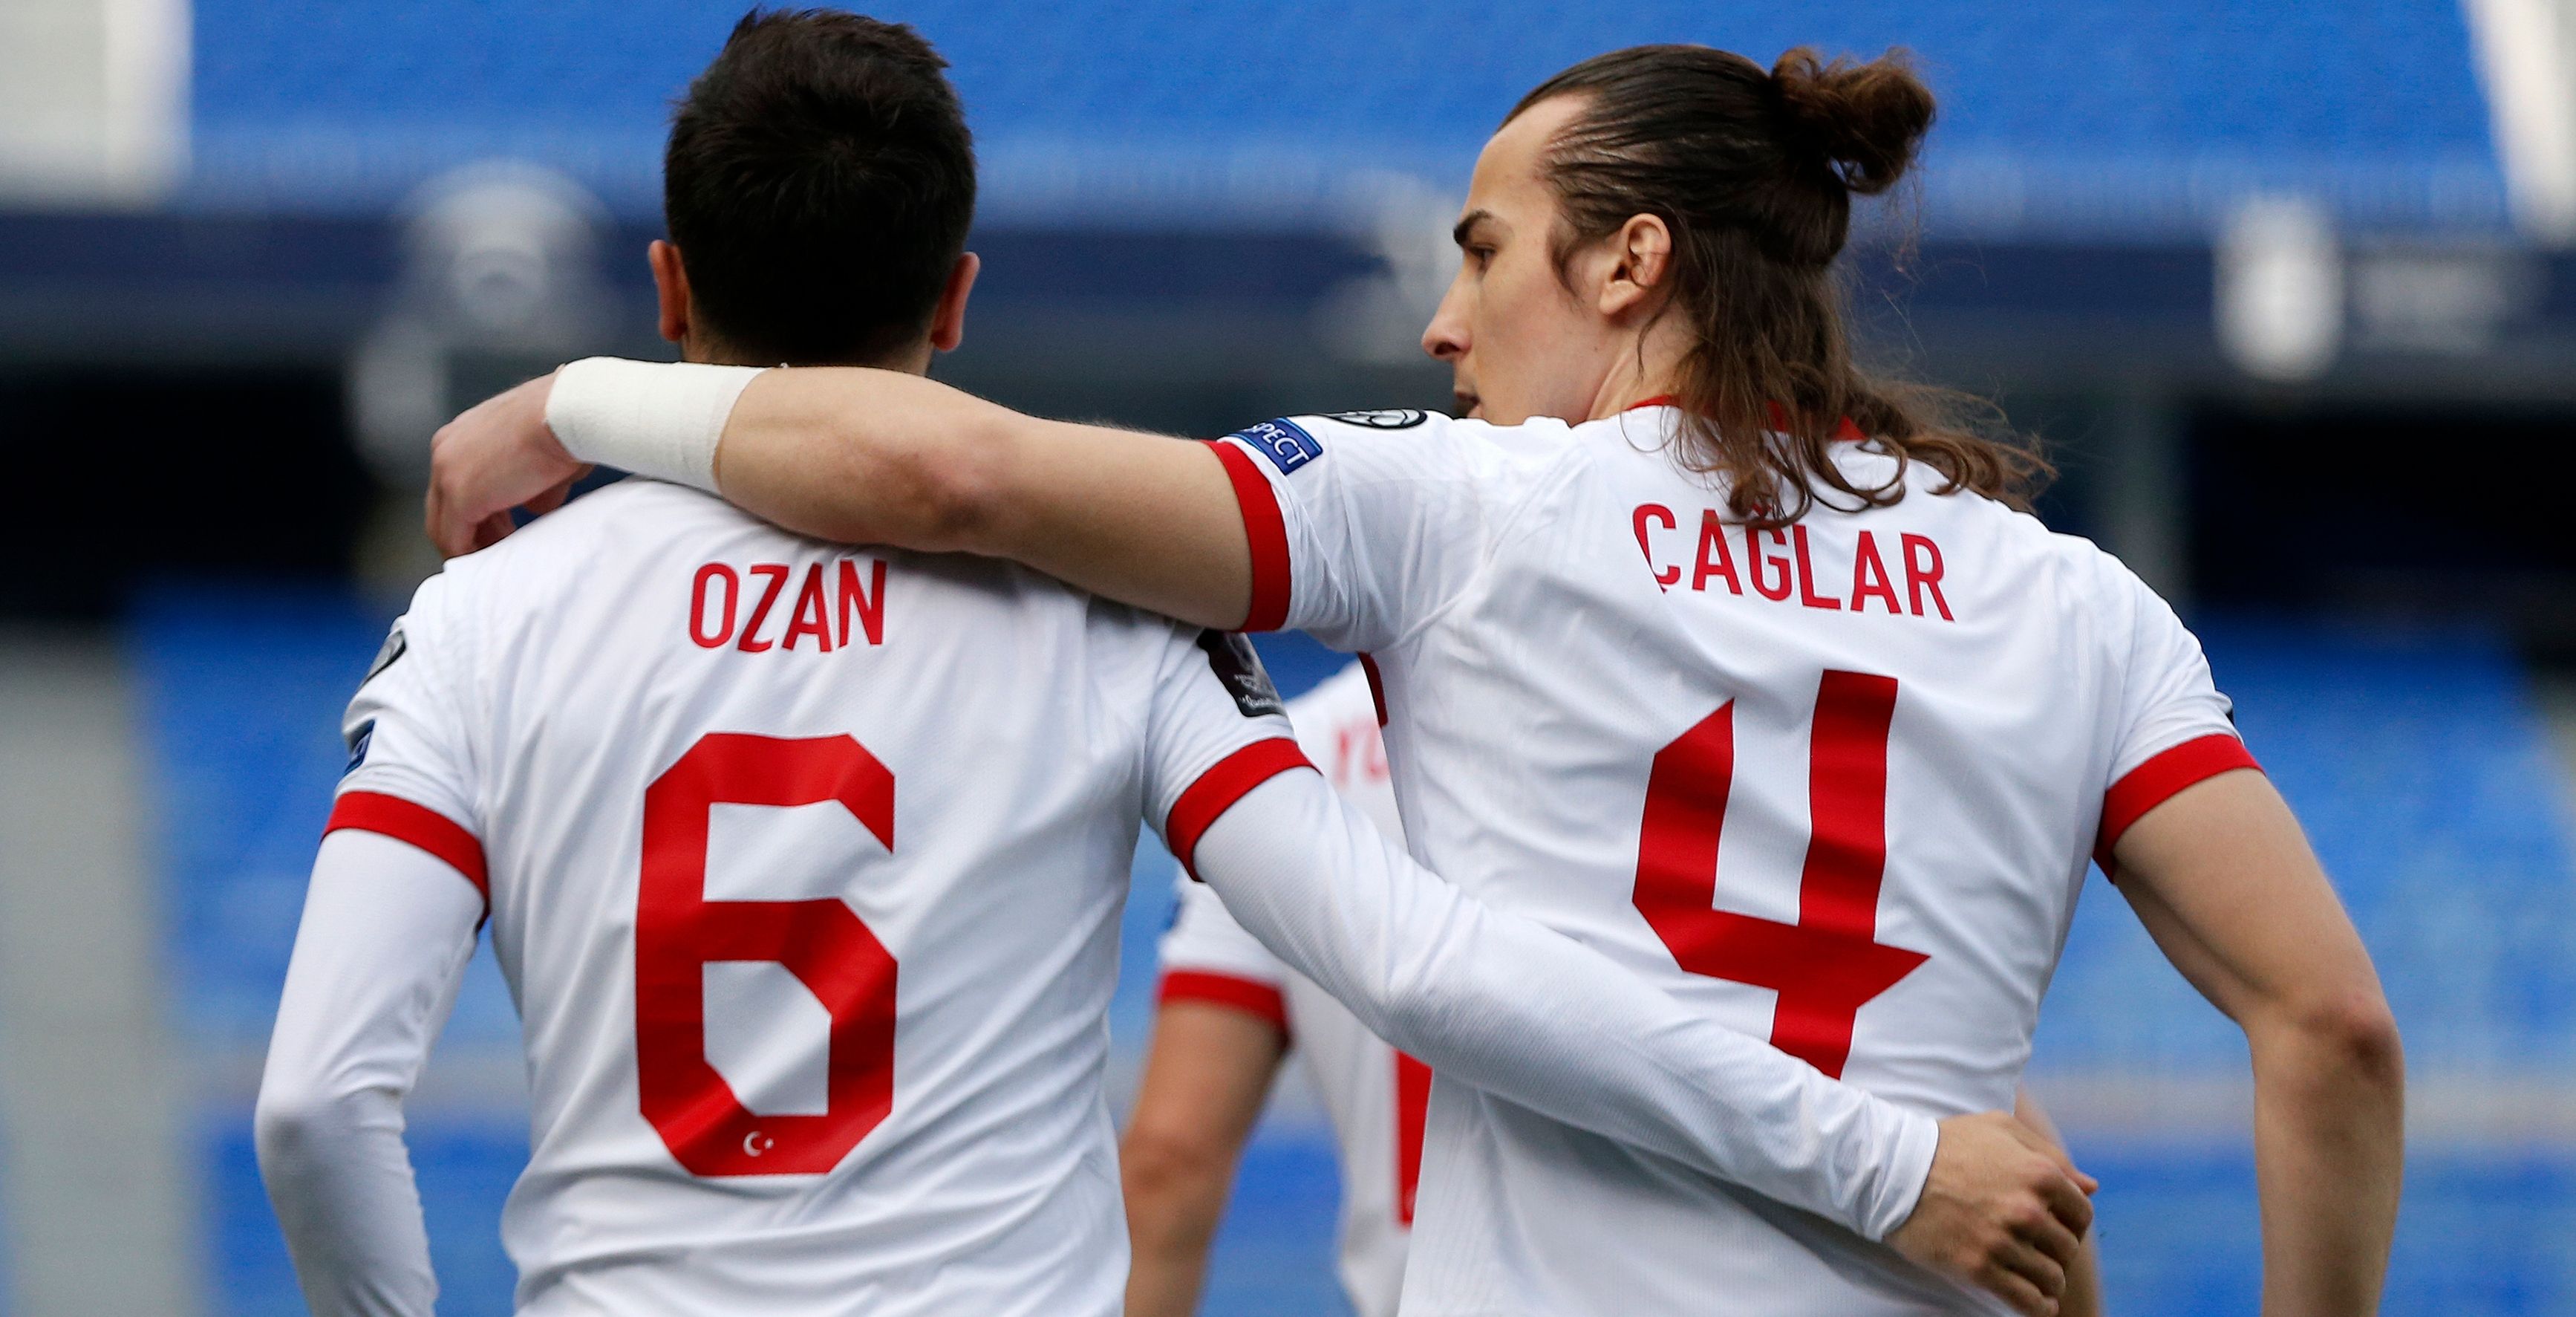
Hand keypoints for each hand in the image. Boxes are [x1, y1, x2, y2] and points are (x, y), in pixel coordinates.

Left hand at [424, 373, 590, 557]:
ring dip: (472, 547)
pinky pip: (456, 541)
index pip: (452, 485)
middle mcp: (444, 451)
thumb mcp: (542, 457)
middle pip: (441, 508)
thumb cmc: (564, 424)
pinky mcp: (461, 497)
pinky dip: (473, 555)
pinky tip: (497, 560)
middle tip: (501, 547)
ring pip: (443, 528)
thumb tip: (534, 508)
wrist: (565, 412)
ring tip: (501, 556)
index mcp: (460, 436)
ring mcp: (447, 475)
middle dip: (471, 534)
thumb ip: (532, 485)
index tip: (502, 529)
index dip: (477, 514)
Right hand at [1888, 1111, 2098, 1316]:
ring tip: (2036, 1279)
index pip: (2081, 1213)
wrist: (1893, 1169)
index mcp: (2039, 1173)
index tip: (2056, 1228)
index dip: (2072, 1223)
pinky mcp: (1979, 1268)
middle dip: (2057, 1252)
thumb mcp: (1999, 1128)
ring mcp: (2003, 1241)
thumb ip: (2048, 1153)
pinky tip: (2036, 1303)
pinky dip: (2038, 1307)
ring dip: (2048, 1281)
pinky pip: (2026, 1300)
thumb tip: (2090, 1187)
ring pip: (2051, 1278)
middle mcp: (2028, 1209)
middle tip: (2039, 1251)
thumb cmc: (1947, 1143)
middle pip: (2067, 1248)